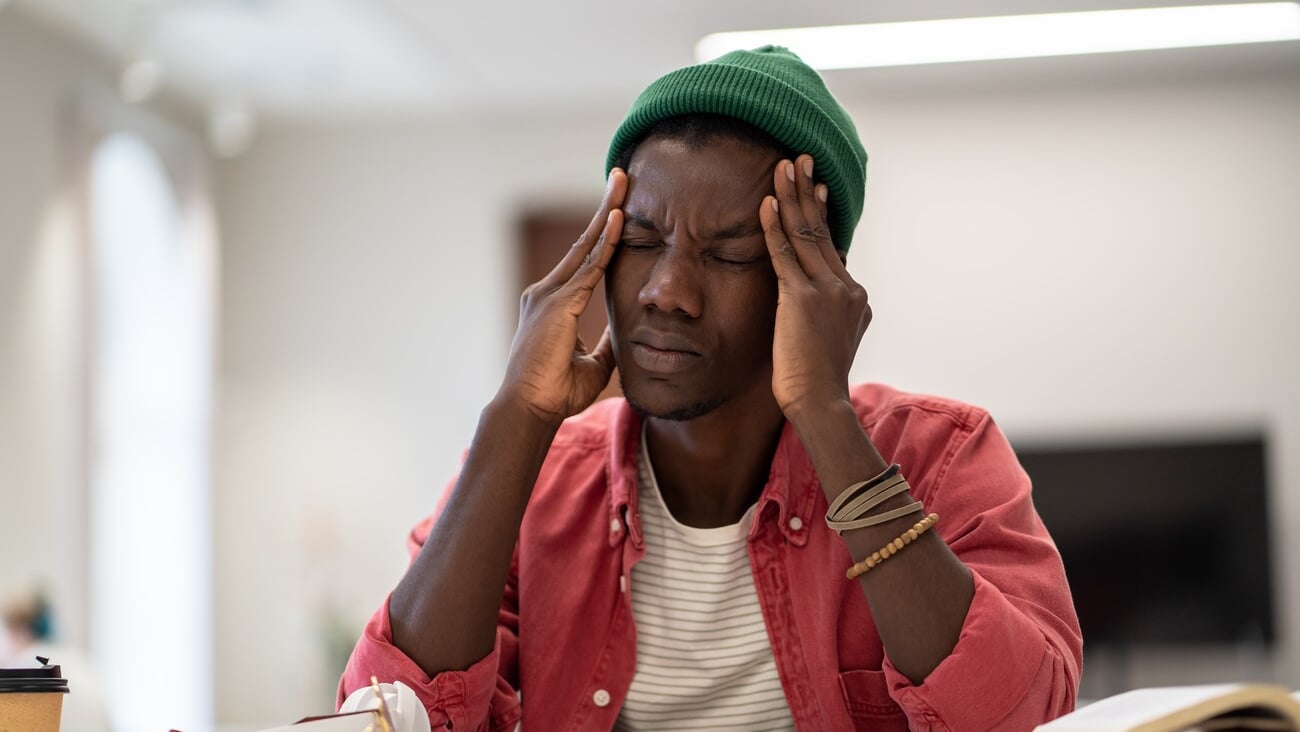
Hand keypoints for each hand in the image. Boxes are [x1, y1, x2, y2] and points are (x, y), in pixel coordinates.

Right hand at [497, 169, 626, 426]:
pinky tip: (619, 218)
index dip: (603, 233)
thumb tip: (624, 334)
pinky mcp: (558, 303)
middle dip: (605, 208)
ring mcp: (550, 295)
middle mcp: (547, 292)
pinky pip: (588, 266)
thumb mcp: (593, 364)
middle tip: (622, 177)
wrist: (530, 408)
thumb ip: (606, 344)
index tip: (618, 209)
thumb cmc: (555, 392)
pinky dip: (605, 242)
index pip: (585, 260)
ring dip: (607, 213)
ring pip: (586, 245)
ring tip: (622, 183)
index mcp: (553, 304)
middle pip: (583, 242)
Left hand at [759, 155, 871, 416]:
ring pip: (807, 234)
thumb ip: (827, 315)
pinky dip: (775, 226)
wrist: (820, 403)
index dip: (821, 214)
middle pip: (822, 231)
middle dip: (809, 192)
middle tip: (800, 160)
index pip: (833, 246)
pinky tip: (766, 203)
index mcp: (854, 297)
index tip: (815, 188)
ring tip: (784, 165)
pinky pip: (785, 254)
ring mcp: (828, 291)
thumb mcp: (829, 341)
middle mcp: (847, 287)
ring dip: (793, 196)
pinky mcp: (803, 299)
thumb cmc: (816, 382)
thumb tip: (818, 300)